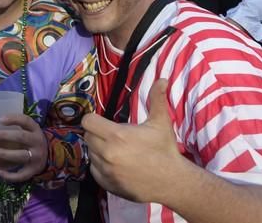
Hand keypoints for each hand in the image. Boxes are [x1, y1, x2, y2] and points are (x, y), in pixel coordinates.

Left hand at [0, 113, 47, 182]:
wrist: (50, 155)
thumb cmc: (32, 140)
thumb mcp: (30, 130)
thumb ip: (17, 127)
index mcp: (36, 130)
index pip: (26, 121)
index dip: (14, 119)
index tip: (1, 119)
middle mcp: (37, 142)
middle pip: (21, 137)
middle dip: (5, 135)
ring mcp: (36, 157)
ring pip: (20, 155)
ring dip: (4, 153)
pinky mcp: (33, 170)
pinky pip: (21, 175)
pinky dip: (9, 175)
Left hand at [82, 80, 186, 202]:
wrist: (173, 182)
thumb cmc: (165, 150)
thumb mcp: (161, 122)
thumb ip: (157, 99)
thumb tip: (162, 79)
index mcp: (116, 135)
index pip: (88, 122)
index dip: (94, 119)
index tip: (103, 122)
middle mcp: (107, 153)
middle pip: (88, 137)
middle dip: (97, 133)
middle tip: (112, 135)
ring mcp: (106, 170)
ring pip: (90, 153)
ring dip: (98, 150)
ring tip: (116, 150)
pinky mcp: (107, 184)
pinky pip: (94, 170)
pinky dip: (101, 166)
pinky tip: (115, 164)